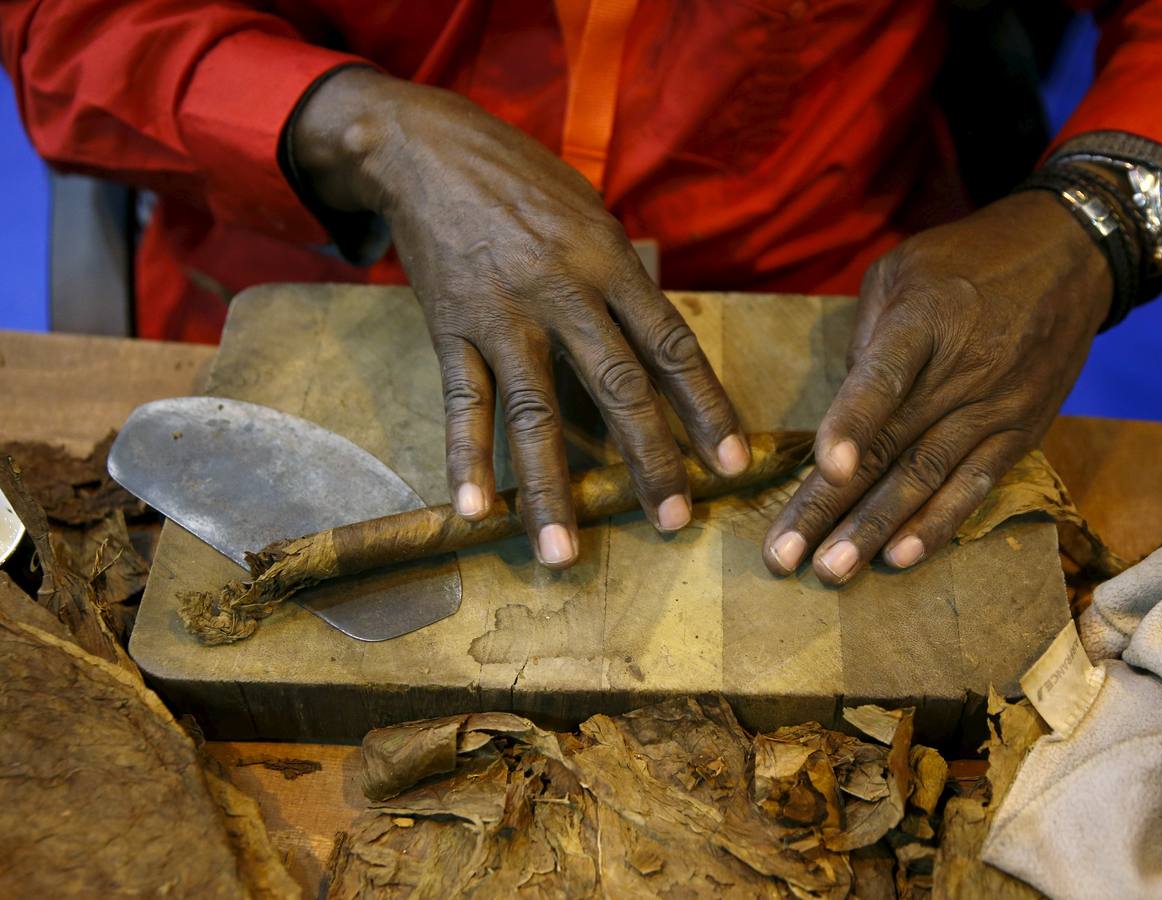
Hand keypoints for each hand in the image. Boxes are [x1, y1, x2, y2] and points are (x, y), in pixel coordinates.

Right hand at [292, 69, 747, 568]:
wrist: (429, 147)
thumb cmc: (524, 183)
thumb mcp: (592, 216)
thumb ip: (625, 281)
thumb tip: (658, 350)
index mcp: (611, 262)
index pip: (672, 345)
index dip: (707, 407)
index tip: (732, 462)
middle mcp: (564, 291)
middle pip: (619, 388)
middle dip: (651, 459)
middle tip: (674, 520)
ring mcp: (505, 313)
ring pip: (538, 411)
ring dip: (552, 487)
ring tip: (563, 552)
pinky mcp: (452, 326)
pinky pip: (464, 401)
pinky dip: (467, 458)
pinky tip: (475, 510)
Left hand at [763, 191, 1110, 583]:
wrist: (1068, 256)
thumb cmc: (964, 262)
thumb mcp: (901, 271)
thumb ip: (868, 341)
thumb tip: (842, 414)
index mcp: (924, 322)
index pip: (884, 378)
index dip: (852, 423)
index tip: (825, 467)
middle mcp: (963, 372)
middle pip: (890, 447)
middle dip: (831, 508)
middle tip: (784, 558)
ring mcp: (996, 408)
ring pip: (927, 479)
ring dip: (874, 531)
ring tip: (830, 572)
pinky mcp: (1021, 432)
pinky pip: (975, 487)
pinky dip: (937, 525)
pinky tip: (900, 559)